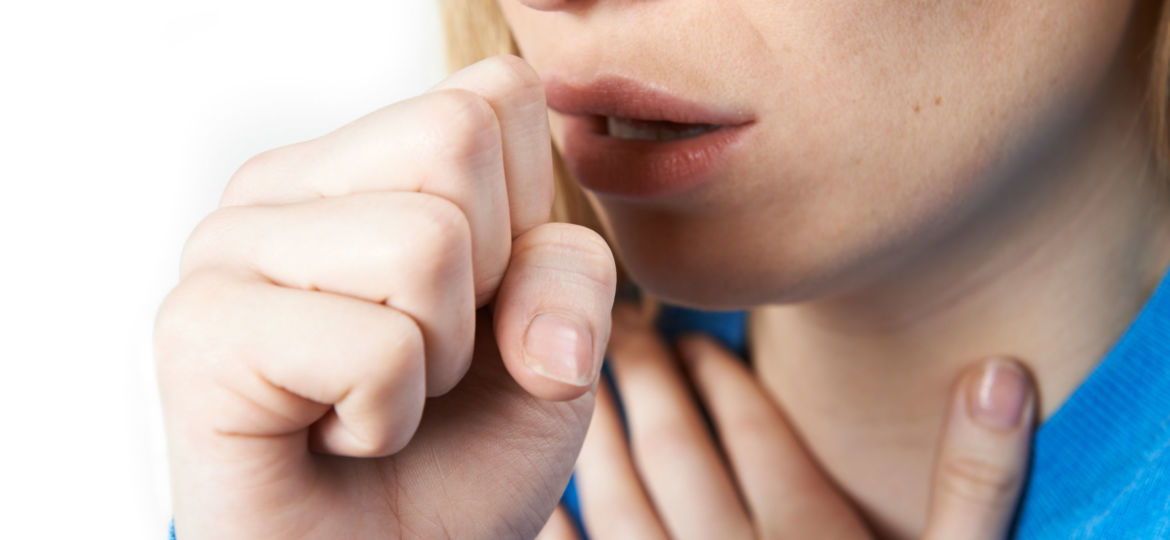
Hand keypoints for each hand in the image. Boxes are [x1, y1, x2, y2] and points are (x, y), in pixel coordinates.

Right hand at [155, 55, 615, 538]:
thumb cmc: (459, 453)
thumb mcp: (556, 348)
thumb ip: (568, 277)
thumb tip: (535, 316)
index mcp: (362, 159)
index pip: (496, 96)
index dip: (527, 223)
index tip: (478, 307)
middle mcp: (281, 184)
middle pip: (456, 143)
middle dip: (483, 287)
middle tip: (423, 358)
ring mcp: (227, 249)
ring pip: (424, 242)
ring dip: (435, 361)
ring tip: (378, 397)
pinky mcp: (197, 332)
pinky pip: (374, 345)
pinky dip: (387, 417)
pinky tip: (336, 434)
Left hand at [540, 303, 1035, 539]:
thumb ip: (976, 488)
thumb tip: (998, 375)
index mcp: (810, 538)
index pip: (753, 432)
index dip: (721, 376)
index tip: (691, 335)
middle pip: (676, 450)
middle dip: (646, 380)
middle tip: (619, 326)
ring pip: (620, 499)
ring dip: (598, 434)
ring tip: (579, 379)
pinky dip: (558, 527)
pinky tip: (540, 493)